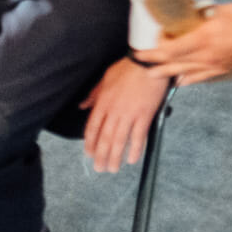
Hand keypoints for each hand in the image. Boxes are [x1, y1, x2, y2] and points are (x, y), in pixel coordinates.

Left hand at [81, 57, 170, 171]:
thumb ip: (94, 94)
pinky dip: (134, 150)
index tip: (88, 154)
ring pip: (119, 141)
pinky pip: (138, 136)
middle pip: (104, 138)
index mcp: (103, 102)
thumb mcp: (105, 78)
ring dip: (114, 157)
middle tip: (99, 168)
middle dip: (100, 156)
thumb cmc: (128, 67)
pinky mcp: (144, 115)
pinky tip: (131, 159)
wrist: (148, 62)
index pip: (92, 128)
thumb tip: (82, 105)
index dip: (89, 144)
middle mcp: (114, 111)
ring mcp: (129, 114)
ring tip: (112, 168)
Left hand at [135, 4, 231, 84]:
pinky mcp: (221, 71)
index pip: (172, 49)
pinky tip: (179, 80)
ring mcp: (214, 66)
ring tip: (154, 73)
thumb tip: (187, 11)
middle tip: (140, 61)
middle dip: (154, 63)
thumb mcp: (220, 9)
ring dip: (167, 73)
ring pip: (184, 74)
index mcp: (204, 38)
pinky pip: (199, 79)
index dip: (156, 49)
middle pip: (173, 64)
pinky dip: (186, 79)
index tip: (149, 43)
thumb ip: (201, 13)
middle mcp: (206, 56)